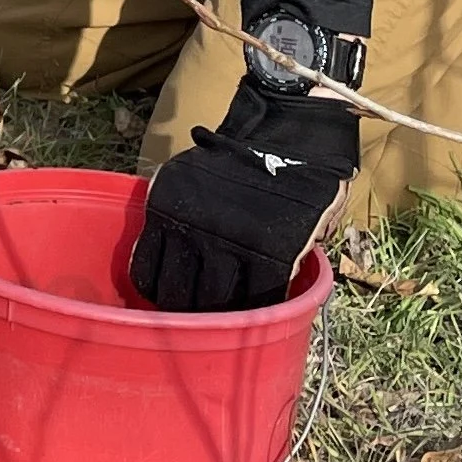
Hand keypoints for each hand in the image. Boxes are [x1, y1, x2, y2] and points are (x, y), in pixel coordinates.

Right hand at [129, 78, 355, 311]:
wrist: (282, 131)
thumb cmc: (306, 185)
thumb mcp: (316, 229)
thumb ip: (297, 264)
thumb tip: (284, 301)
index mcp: (268, 254)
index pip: (251, 310)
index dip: (245, 325)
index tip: (239, 330)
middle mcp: (226, 243)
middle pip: (207, 305)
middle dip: (207, 320)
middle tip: (205, 324)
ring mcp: (191, 225)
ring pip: (173, 289)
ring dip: (176, 305)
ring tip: (179, 311)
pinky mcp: (163, 208)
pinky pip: (145, 261)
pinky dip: (148, 282)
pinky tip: (156, 289)